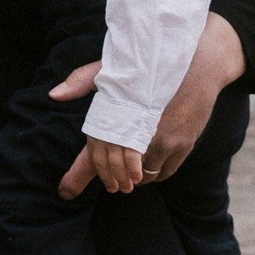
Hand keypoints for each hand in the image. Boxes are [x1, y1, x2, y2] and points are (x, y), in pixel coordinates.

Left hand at [54, 15, 245, 198]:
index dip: (77, 177)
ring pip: (144, 175)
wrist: (200, 62)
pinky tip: (150, 170)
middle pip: (119, 172)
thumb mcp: (114, 69)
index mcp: (120, 117)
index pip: (94, 155)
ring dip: (136, 177)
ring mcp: (164, 141)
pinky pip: (165, 172)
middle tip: (111, 185)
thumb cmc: (154, 65)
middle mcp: (140, 134)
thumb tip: (54, 95)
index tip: (64, 192)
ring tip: (130, 174)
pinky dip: (156, 174)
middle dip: (112, 181)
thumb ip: (82, 81)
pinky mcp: (184, 145)